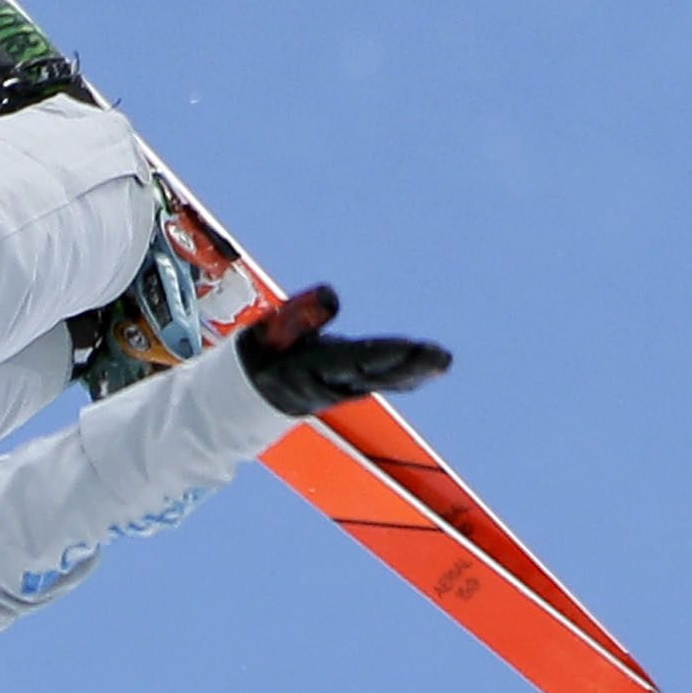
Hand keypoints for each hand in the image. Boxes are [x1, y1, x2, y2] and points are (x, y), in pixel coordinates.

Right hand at [234, 284, 450, 416]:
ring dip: (415, 372)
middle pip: (376, 375)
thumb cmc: (261, 356)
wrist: (249, 398)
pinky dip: (409, 376)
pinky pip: (383, 384)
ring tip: (442, 360)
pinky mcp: (351, 389)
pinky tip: (432, 368)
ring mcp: (343, 390)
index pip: (353, 360)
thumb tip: (332, 295)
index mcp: (311, 369)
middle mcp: (331, 384)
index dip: (382, 355)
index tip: (410, 346)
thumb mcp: (269, 333)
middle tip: (440, 357)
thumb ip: (299, 314)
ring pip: (384, 382)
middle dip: (409, 365)